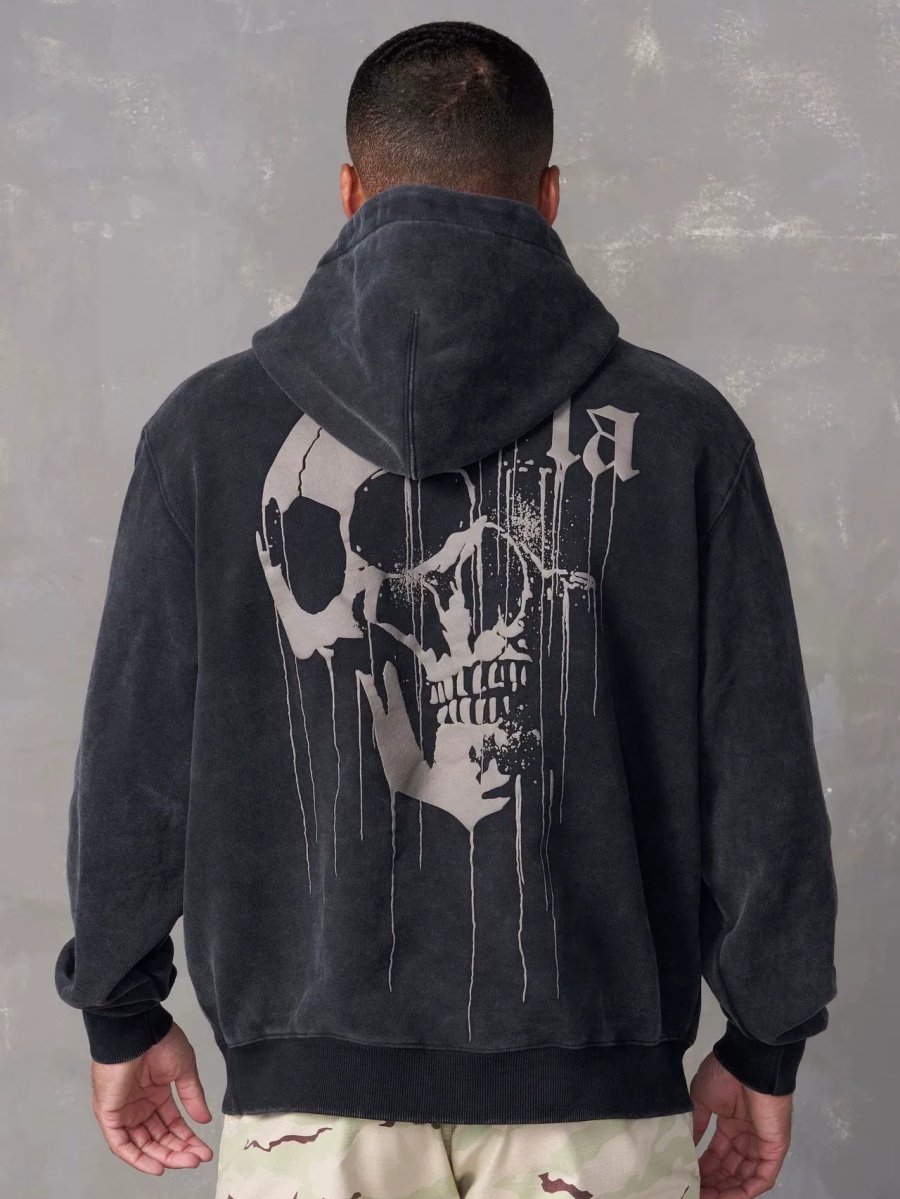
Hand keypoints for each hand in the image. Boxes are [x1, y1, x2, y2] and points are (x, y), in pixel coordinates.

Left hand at [90, 1021, 213, 1175]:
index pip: (172, 1125)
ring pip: (142, 1144)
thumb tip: (204, 1120)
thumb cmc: (159, 1041)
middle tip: (198, 1158)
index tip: (204, 1149)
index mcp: (156, 1094)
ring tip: (186, 1161)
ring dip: (164, 1156)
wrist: (137, 1030)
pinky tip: (157, 1165)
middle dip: (179, 1150)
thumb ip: (192, 1097)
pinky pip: (121, 1144)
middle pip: (159, 1138)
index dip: (188, 1139)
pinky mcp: (109, 1115)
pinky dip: (138, 1158)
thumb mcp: (184, 1070)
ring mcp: (124, 1111)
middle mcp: (139, 1106)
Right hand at [690, 1051, 791, 1197]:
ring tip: (705, 1197)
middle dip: (713, 1183)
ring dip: (727, 1191)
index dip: (704, 1169)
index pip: (718, 1155)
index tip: (687, 1178)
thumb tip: (687, 1145)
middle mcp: (747, 1137)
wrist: (747, 1063)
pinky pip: (762, 1177)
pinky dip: (745, 1190)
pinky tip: (727, 1197)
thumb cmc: (724, 1076)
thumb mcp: (701, 1099)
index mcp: (732, 1124)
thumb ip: (698, 1125)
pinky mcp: (774, 1149)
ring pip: (745, 1177)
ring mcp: (762, 1144)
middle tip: (695, 1191)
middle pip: (730, 1169)